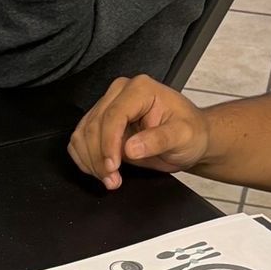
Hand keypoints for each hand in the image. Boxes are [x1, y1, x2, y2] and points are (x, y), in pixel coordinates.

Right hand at [68, 76, 211, 190]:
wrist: (190, 139)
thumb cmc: (190, 133)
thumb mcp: (183, 136)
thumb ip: (158, 140)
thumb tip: (130, 148)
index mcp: (140, 89)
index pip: (113, 115)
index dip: (108, 144)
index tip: (112, 167)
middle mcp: (119, 93)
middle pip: (93, 126)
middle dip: (98, 157)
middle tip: (112, 180)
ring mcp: (107, 107)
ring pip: (82, 134)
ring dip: (90, 161)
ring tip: (109, 179)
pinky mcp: (99, 123)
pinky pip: (80, 141)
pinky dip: (85, 159)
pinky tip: (100, 171)